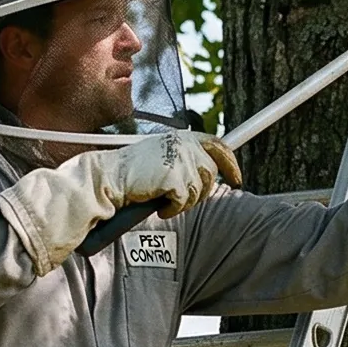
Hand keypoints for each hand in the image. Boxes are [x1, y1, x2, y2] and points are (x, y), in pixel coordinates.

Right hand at [96, 129, 239, 217]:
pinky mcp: (174, 177)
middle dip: (202, 190)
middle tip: (186, 200)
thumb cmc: (132, 173)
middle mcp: (183, 144)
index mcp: (181, 137)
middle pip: (211, 172)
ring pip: (199, 189)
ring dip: (184, 201)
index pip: (217, 145)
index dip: (231, 163)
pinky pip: (184, 201)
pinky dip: (172, 209)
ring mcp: (180, 160)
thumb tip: (206, 174)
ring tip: (164, 199)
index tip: (237, 178)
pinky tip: (159, 206)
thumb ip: (184, 159)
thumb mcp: (162, 157)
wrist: (110, 178)